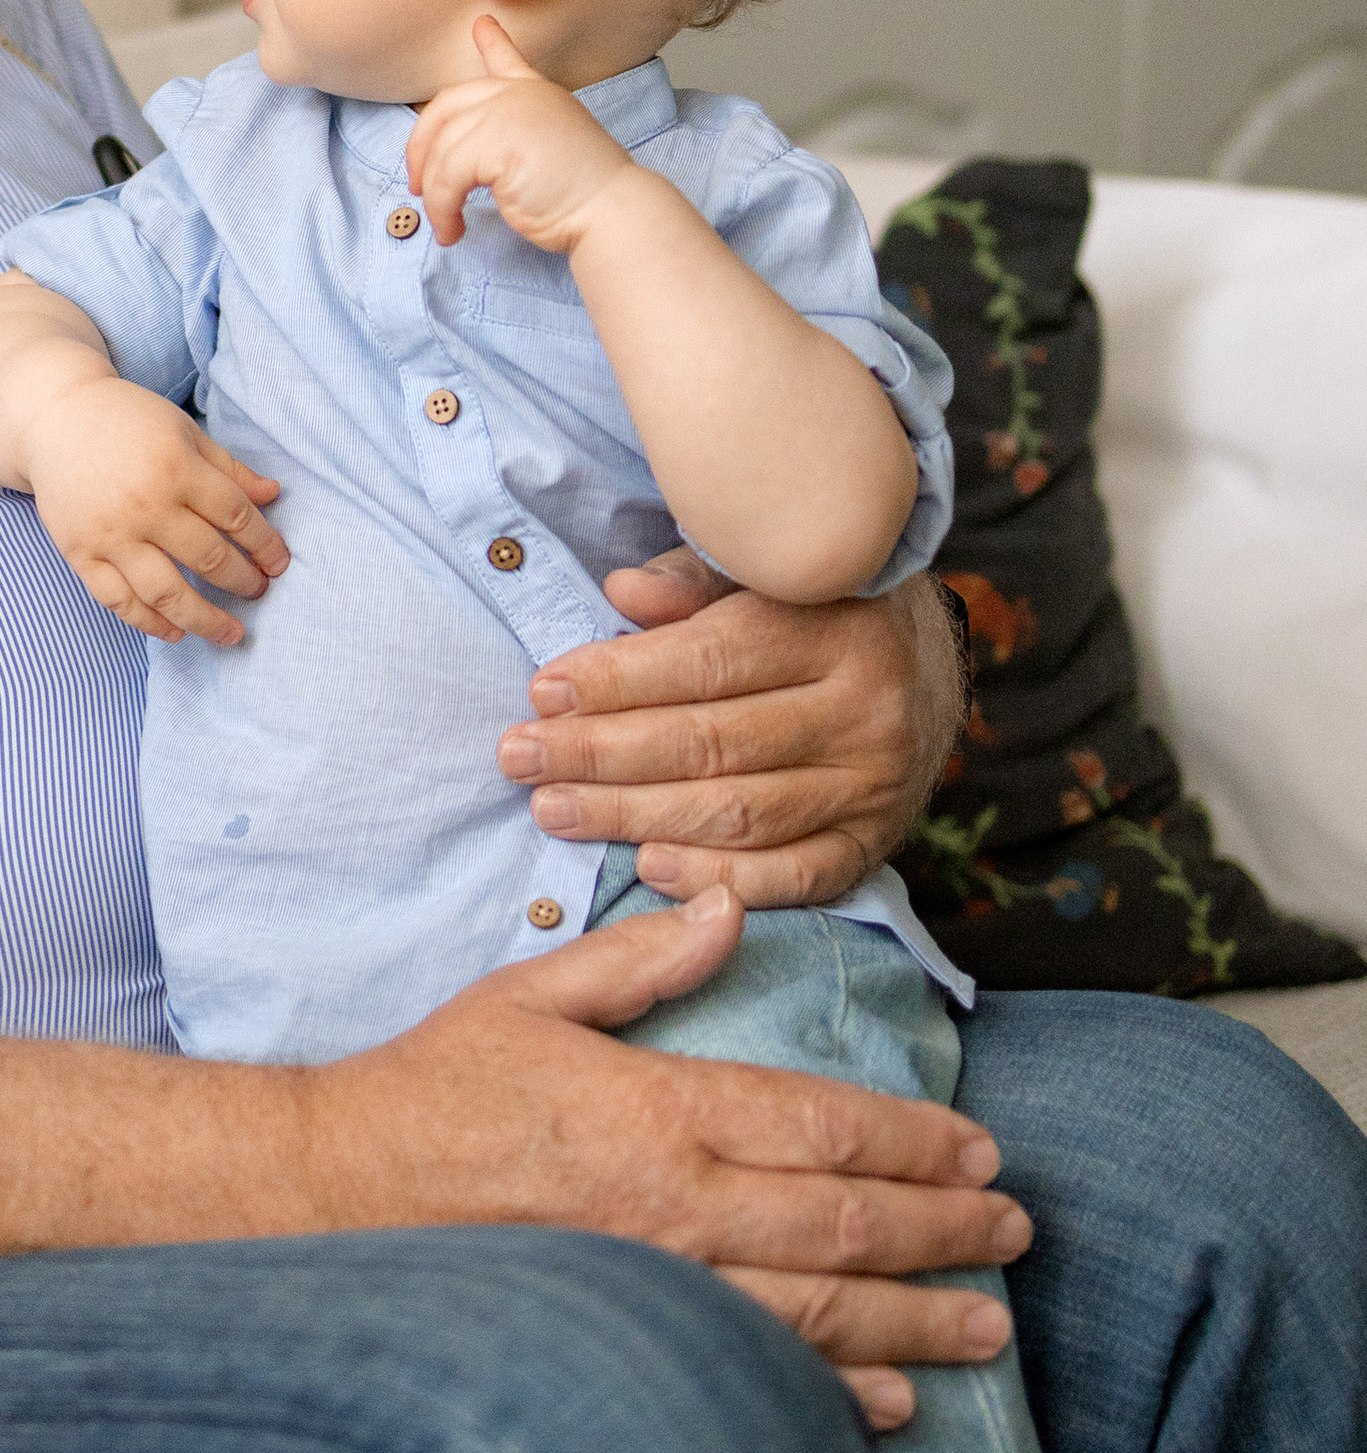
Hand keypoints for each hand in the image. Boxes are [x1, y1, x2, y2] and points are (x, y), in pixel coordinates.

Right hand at [30, 382, 287, 645]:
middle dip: (243, 581)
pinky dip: (148, 623)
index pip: (236, 518)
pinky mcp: (80, 552)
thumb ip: (228, 468)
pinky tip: (175, 632)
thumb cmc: (127, 421)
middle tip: (258, 592)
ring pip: (166, 593)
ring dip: (204, 619)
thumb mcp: (185, 431)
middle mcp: (147, 506)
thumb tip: (273, 495)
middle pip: (209, 558)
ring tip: (230, 633)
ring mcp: (111, 534)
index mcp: (178, 468)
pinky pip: (118, 600)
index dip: (265, 545)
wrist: (55, 418)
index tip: (278, 565)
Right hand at [302, 885, 1026, 1426]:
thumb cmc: (431, 1090)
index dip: (917, 1139)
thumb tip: (728, 910)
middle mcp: (673, 1205)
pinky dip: (835, 1396)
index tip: (980, 1149)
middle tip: (1017, 1232)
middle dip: (946, 1229)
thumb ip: (638, 961)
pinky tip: (895, 1404)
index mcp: (659, 1110)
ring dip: (917, 1319)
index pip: (824, 1125)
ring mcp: (655, 1287)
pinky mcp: (628, 1345)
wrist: (333, 1197)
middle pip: (846, 1221)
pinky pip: (752, 1376)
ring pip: (819, 1311)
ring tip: (988, 1326)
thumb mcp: (528, 998)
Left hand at [406, 17, 628, 250]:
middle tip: (418, 185)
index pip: (508, 62)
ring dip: (435, 195)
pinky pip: (447, 176)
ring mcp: (508, 112)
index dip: (493, 43)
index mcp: (537, 94)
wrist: (610, 209)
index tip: (481, 24)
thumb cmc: (582, 195)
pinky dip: (442, 208)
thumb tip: (470, 157)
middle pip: (446, 107)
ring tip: (445, 225)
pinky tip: (453, 229)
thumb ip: (513, 138)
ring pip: (442, 150)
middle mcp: (520, 95)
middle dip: (421, 147)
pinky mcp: (496, 142)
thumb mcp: (548, 150)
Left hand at [495, 554, 961, 905]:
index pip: (708, 661)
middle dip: (602, 754)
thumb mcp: (765, 575)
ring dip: (634, 816)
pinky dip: (717, 877)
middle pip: (712, 743)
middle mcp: (864, 708)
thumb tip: (621, 593)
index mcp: (835, 625)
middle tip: (519, 757)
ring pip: (739, 812)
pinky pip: (794, 876)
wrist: (933, 670)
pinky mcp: (874, 843)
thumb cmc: (816, 612)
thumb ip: (692, 580)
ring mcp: (874, 784)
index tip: (540, 692)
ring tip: (554, 809)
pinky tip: (648, 866)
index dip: (616, 680)